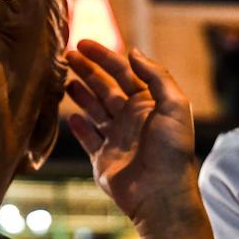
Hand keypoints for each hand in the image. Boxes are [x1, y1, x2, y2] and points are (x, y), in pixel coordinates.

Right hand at [67, 41, 198, 226]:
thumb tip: (133, 52)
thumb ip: (156, 76)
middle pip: (104, 87)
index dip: (102, 56)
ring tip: (64, 79)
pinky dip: (79, 126)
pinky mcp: (103, 159)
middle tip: (66, 55)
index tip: (82, 43)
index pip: (122, 72)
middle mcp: (132, 118)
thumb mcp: (174, 106)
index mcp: (149, 103)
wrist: (161, 195)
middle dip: (86, 70)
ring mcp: (116, 138)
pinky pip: (88, 138)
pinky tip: (70, 116)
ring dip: (80, 93)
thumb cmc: (171, 151)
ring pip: (94, 109)